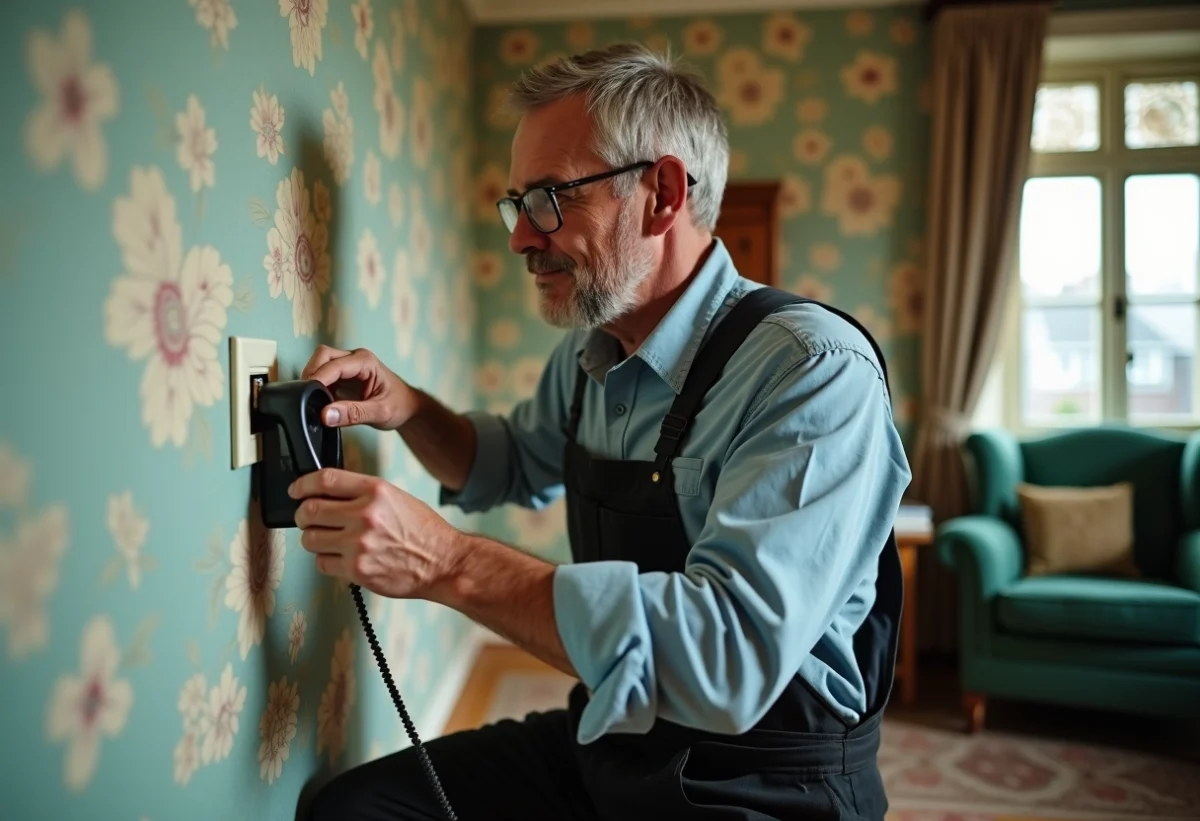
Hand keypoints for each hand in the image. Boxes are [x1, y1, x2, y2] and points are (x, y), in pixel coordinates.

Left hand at [289, 468, 463, 599]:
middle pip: (309, 510)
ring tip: (328, 540)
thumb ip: (362, 494)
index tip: (296, 490)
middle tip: (306, 519)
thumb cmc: (424, 532)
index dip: (302, 484)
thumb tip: (328, 495)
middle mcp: (365, 515)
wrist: (444, 562)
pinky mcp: (357, 570)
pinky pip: (322, 563)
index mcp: (375, 491)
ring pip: (310, 539)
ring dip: (313, 539)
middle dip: (302, 515)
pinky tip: (342, 558)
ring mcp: (359, 544)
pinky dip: (327, 561)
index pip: (325, 480)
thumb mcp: (396, 497)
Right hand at [300, 345, 417, 430]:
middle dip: (311, 375)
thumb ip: (354, 414)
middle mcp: (355, 358)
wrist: (408, 407)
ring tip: (313, 401)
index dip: (317, 379)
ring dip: (313, 381)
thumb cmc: (399, 406)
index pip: (333, 365)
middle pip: (322, 356)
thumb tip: (325, 415)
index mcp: (366, 361)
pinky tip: (321, 402)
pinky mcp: (343, 375)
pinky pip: (323, 375)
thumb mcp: (380, 413)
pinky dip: (317, 387)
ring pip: (320, 364)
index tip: (307, 396)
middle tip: (307, 397)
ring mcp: (348, 365)